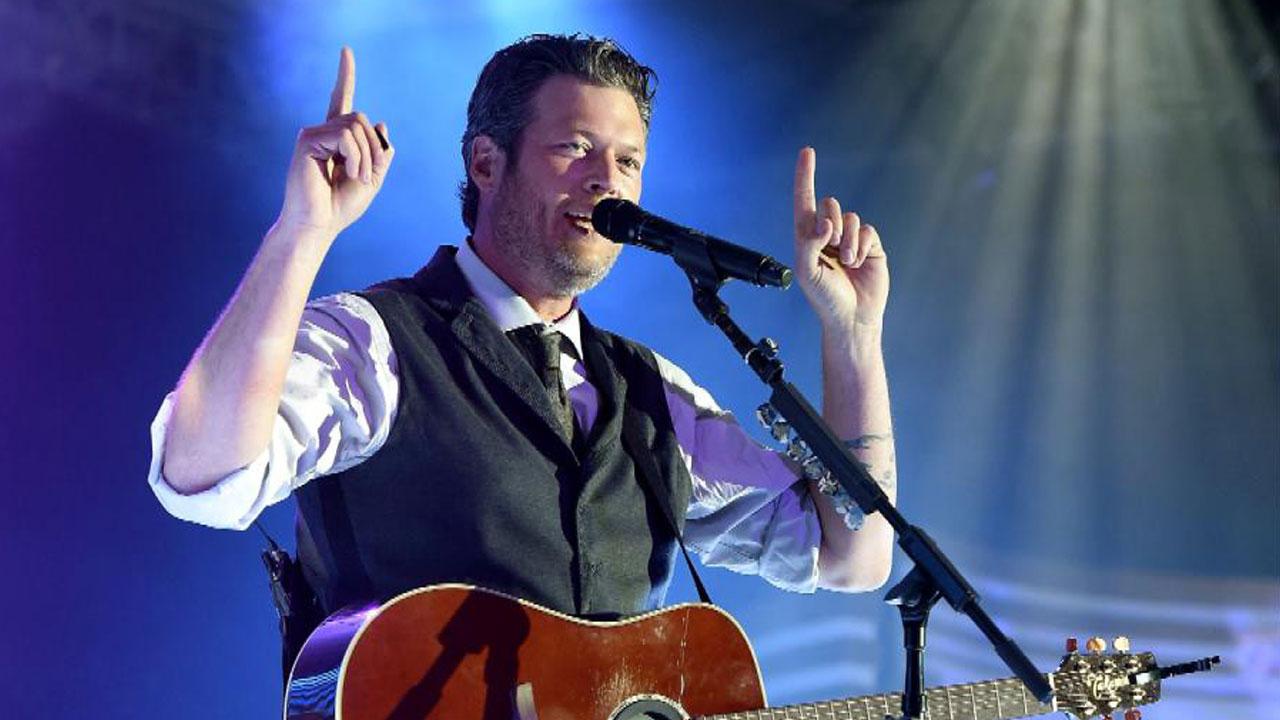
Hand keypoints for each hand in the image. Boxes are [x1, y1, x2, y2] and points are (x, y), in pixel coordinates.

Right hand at [276, 46, 394, 238]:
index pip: (342, 101)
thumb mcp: (372, 178)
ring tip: (356, 177)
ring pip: (356, 126)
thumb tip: (382, 123)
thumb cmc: (341, 206)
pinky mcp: (307, 141)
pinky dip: (355, 157)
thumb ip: (379, 153)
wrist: (319, 225)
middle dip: (373, 148)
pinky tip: (346, 174)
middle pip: (362, 119)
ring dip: (366, 156)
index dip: (345, 76)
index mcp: (337, 139)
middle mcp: (322, 132)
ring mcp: (313, 134)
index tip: (346, 51)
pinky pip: (346, 137)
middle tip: (366, 177)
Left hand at [792, 147, 888, 329]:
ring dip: (848, 241)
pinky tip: (858, 263)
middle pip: (830, 205)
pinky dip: (862, 246)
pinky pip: (868, 231)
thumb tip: (825, 223)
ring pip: (850, 218)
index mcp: (807, 237)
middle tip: (832, 249)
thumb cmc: (824, 298)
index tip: (807, 152)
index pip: (804, 200)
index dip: (805, 176)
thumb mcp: (806, 270)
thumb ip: (810, 242)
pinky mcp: (870, 246)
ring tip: (846, 263)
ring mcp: (850, 239)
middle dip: (831, 224)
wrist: (852, 317)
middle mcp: (828, 234)